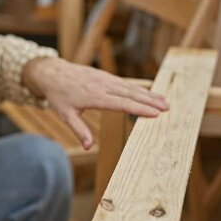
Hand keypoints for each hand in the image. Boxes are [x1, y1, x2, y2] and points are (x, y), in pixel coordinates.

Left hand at [23, 58, 168, 149]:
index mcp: (94, 96)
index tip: (155, 114)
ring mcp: (105, 79)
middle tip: (167, 108)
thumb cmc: (59, 96)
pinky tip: (150, 94)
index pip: (121, 103)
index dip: (139, 108)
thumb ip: (78, 130)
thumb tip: (89, 146)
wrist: (53, 73)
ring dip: (148, 94)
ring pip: (131, 87)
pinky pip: (126, 83)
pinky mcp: (106, 76)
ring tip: (165, 101)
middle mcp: (103, 86)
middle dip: (150, 101)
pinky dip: (139, 88)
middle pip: (131, 94)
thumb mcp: (66, 115)